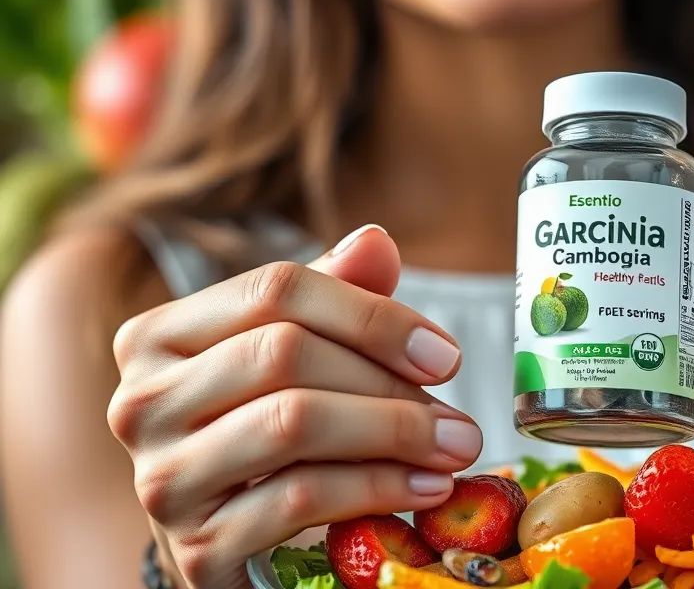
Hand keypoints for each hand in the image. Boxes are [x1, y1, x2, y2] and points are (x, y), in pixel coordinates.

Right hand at [108, 225, 481, 588]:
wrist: (226, 530)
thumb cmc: (263, 417)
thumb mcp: (293, 345)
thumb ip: (334, 290)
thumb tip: (376, 240)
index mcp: (160, 333)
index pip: (276, 288)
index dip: (371, 314)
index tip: (444, 352)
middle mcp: (143, 400)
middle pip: (285, 352)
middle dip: (387, 380)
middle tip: (457, 412)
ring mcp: (163, 477)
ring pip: (293, 422)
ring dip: (394, 432)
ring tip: (455, 447)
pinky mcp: (195, 547)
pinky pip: (300, 499)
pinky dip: (378, 488)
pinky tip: (427, 488)